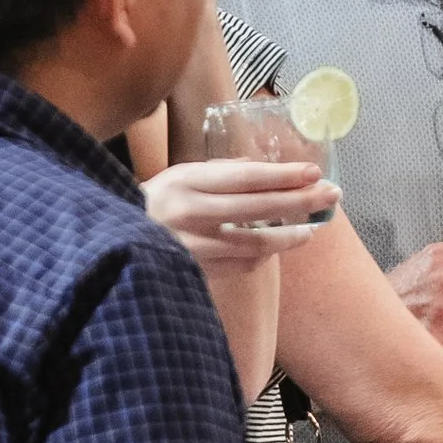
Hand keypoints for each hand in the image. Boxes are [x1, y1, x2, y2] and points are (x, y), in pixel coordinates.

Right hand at [146, 158, 337, 277]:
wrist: (112, 241)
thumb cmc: (154, 202)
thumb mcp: (180, 176)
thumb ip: (220, 174)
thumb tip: (265, 171)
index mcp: (185, 182)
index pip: (245, 177)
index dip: (283, 176)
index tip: (314, 173)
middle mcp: (189, 213)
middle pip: (257, 209)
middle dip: (299, 202)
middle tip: (330, 196)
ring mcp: (193, 247)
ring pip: (254, 244)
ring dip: (288, 237)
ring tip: (311, 229)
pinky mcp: (196, 271)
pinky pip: (240, 265)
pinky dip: (262, 257)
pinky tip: (276, 249)